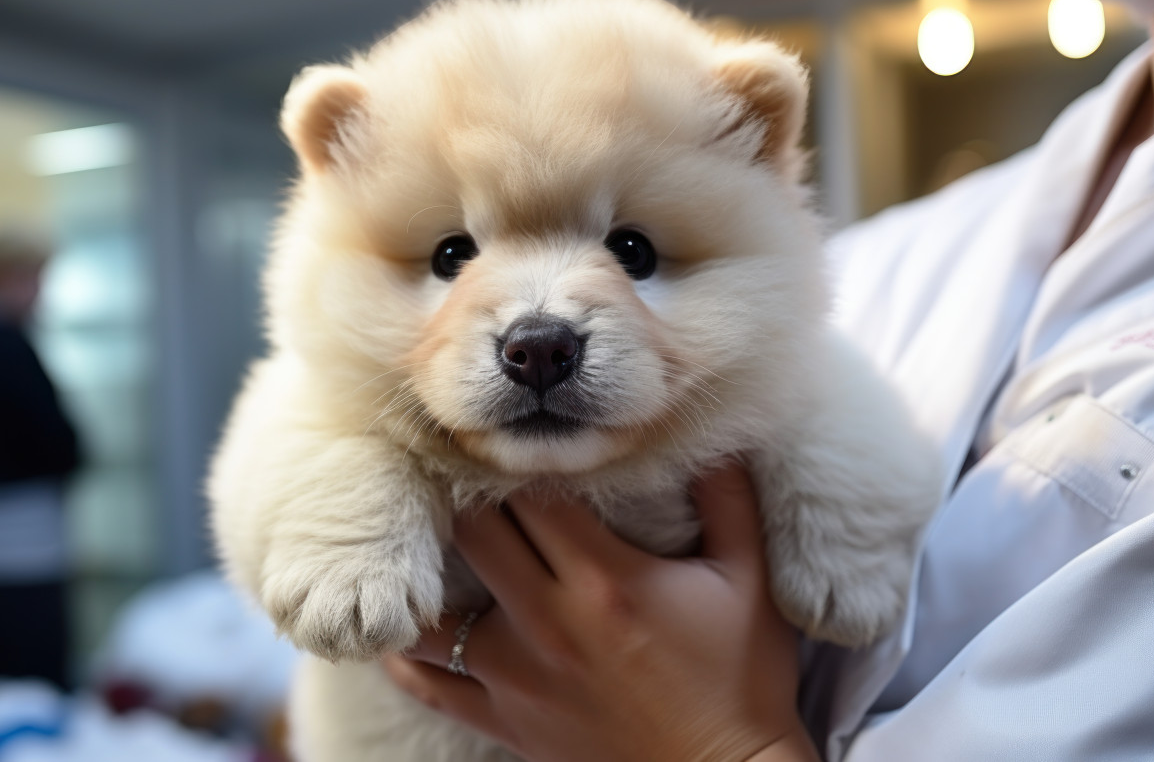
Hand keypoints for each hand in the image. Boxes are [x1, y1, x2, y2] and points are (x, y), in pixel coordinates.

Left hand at [382, 463, 816, 761]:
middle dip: (472, 499)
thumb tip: (714, 434)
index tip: (521, 443)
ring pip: (435, 608)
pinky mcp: (504, 719)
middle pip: (475, 534)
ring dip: (429, 574)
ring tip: (430, 546)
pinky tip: (404, 624)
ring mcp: (517, 676)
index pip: (533, 494)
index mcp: (606, 579)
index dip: (522, 461)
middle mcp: (550, 622)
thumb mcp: (750, 580)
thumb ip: (728, 498)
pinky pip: (430, 682)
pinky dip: (407, 654)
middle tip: (472, 479)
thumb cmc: (742, 679)